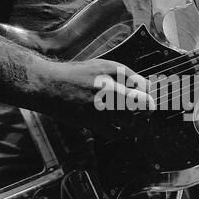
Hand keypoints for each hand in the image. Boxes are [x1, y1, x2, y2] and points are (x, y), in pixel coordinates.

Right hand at [39, 58, 154, 136]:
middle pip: (142, 103)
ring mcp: (101, 106)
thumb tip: (144, 86)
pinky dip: (121, 132)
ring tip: (130, 119)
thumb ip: (123, 74)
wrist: (50, 85)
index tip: (148, 96)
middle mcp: (110, 88)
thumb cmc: (75, 75)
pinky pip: (115, 132)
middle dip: (148, 107)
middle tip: (148, 110)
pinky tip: (119, 128)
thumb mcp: (100, 66)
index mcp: (113, 72)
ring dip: (132, 120)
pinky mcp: (93, 121)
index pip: (143, 84)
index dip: (149, 92)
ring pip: (130, 119)